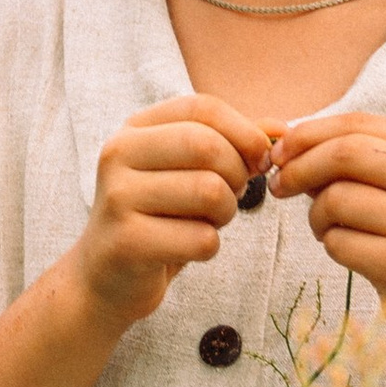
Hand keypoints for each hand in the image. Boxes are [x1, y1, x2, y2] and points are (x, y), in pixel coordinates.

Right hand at [70, 94, 268, 327]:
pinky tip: (188, 250)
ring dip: (225, 213)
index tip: (261, 159)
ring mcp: (118, 197)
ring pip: (209, 192)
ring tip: (208, 223)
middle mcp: (117, 154)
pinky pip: (201, 238)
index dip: (244, 130)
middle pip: (207, 145)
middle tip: (231, 196)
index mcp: (134, 130)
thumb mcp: (187, 173)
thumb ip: (230, 145)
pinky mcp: (127, 242)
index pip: (201, 108)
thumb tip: (280, 129)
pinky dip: (209, 247)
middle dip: (236, 174)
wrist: (106, 278)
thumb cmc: (157, 219)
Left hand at [267, 109, 385, 352]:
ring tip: (328, 230)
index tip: (281, 151)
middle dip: (300, 166)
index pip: (362, 124)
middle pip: (347, 152)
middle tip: (279, 186)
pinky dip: (330, 246)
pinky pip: (339, 242)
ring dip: (316, 216)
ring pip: (337, 199)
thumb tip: (292, 146)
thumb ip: (365, 165)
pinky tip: (350, 255)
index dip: (311, 133)